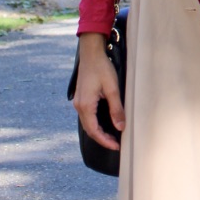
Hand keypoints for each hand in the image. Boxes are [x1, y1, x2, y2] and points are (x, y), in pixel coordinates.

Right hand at [73, 32, 125, 150]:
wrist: (91, 53)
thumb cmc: (102, 68)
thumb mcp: (112, 88)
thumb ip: (116, 109)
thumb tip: (121, 127)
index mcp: (86, 105)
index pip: (94, 131)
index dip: (105, 141)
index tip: (117, 146)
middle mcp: (79, 106)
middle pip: (89, 129)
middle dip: (102, 139)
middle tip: (116, 144)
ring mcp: (78, 102)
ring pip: (87, 123)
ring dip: (98, 132)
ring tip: (112, 136)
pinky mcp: (81, 98)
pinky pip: (87, 116)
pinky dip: (95, 123)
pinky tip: (104, 123)